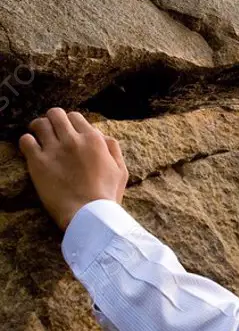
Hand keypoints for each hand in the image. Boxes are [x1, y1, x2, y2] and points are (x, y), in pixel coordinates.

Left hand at [19, 109, 127, 230]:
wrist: (89, 215)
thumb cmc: (106, 197)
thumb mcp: (120, 171)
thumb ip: (113, 149)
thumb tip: (103, 136)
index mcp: (94, 140)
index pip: (75, 117)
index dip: (70, 123)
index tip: (67, 132)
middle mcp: (73, 140)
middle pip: (56, 114)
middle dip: (52, 120)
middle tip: (50, 131)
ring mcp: (55, 150)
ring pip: (39, 124)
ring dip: (38, 128)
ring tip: (38, 138)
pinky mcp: (38, 163)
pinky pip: (26, 141)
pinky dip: (27, 142)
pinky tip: (31, 151)